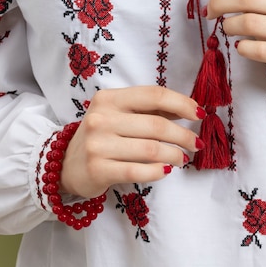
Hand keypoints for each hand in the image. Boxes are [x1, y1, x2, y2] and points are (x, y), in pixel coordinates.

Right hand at [60, 86, 203, 197]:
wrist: (66, 164)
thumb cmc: (103, 136)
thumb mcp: (121, 115)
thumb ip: (152, 111)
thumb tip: (190, 109)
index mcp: (109, 98)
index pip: (153, 95)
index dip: (181, 103)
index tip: (199, 114)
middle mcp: (101, 118)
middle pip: (156, 125)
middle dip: (184, 135)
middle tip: (196, 144)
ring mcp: (98, 144)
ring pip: (151, 149)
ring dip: (174, 155)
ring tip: (182, 158)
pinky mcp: (98, 169)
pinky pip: (138, 171)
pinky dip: (158, 171)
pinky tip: (166, 170)